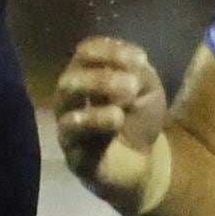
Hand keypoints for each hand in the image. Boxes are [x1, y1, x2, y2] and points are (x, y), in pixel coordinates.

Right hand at [53, 36, 172, 211]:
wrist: (140, 165)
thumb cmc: (139, 122)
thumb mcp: (148, 89)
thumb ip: (139, 71)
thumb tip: (131, 58)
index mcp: (88, 75)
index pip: (86, 51)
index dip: (110, 50)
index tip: (140, 58)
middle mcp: (71, 95)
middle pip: (74, 71)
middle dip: (104, 72)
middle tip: (132, 83)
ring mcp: (66, 121)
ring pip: (67, 96)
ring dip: (98, 87)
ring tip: (127, 94)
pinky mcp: (70, 147)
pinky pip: (71, 129)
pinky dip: (94, 119)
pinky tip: (116, 117)